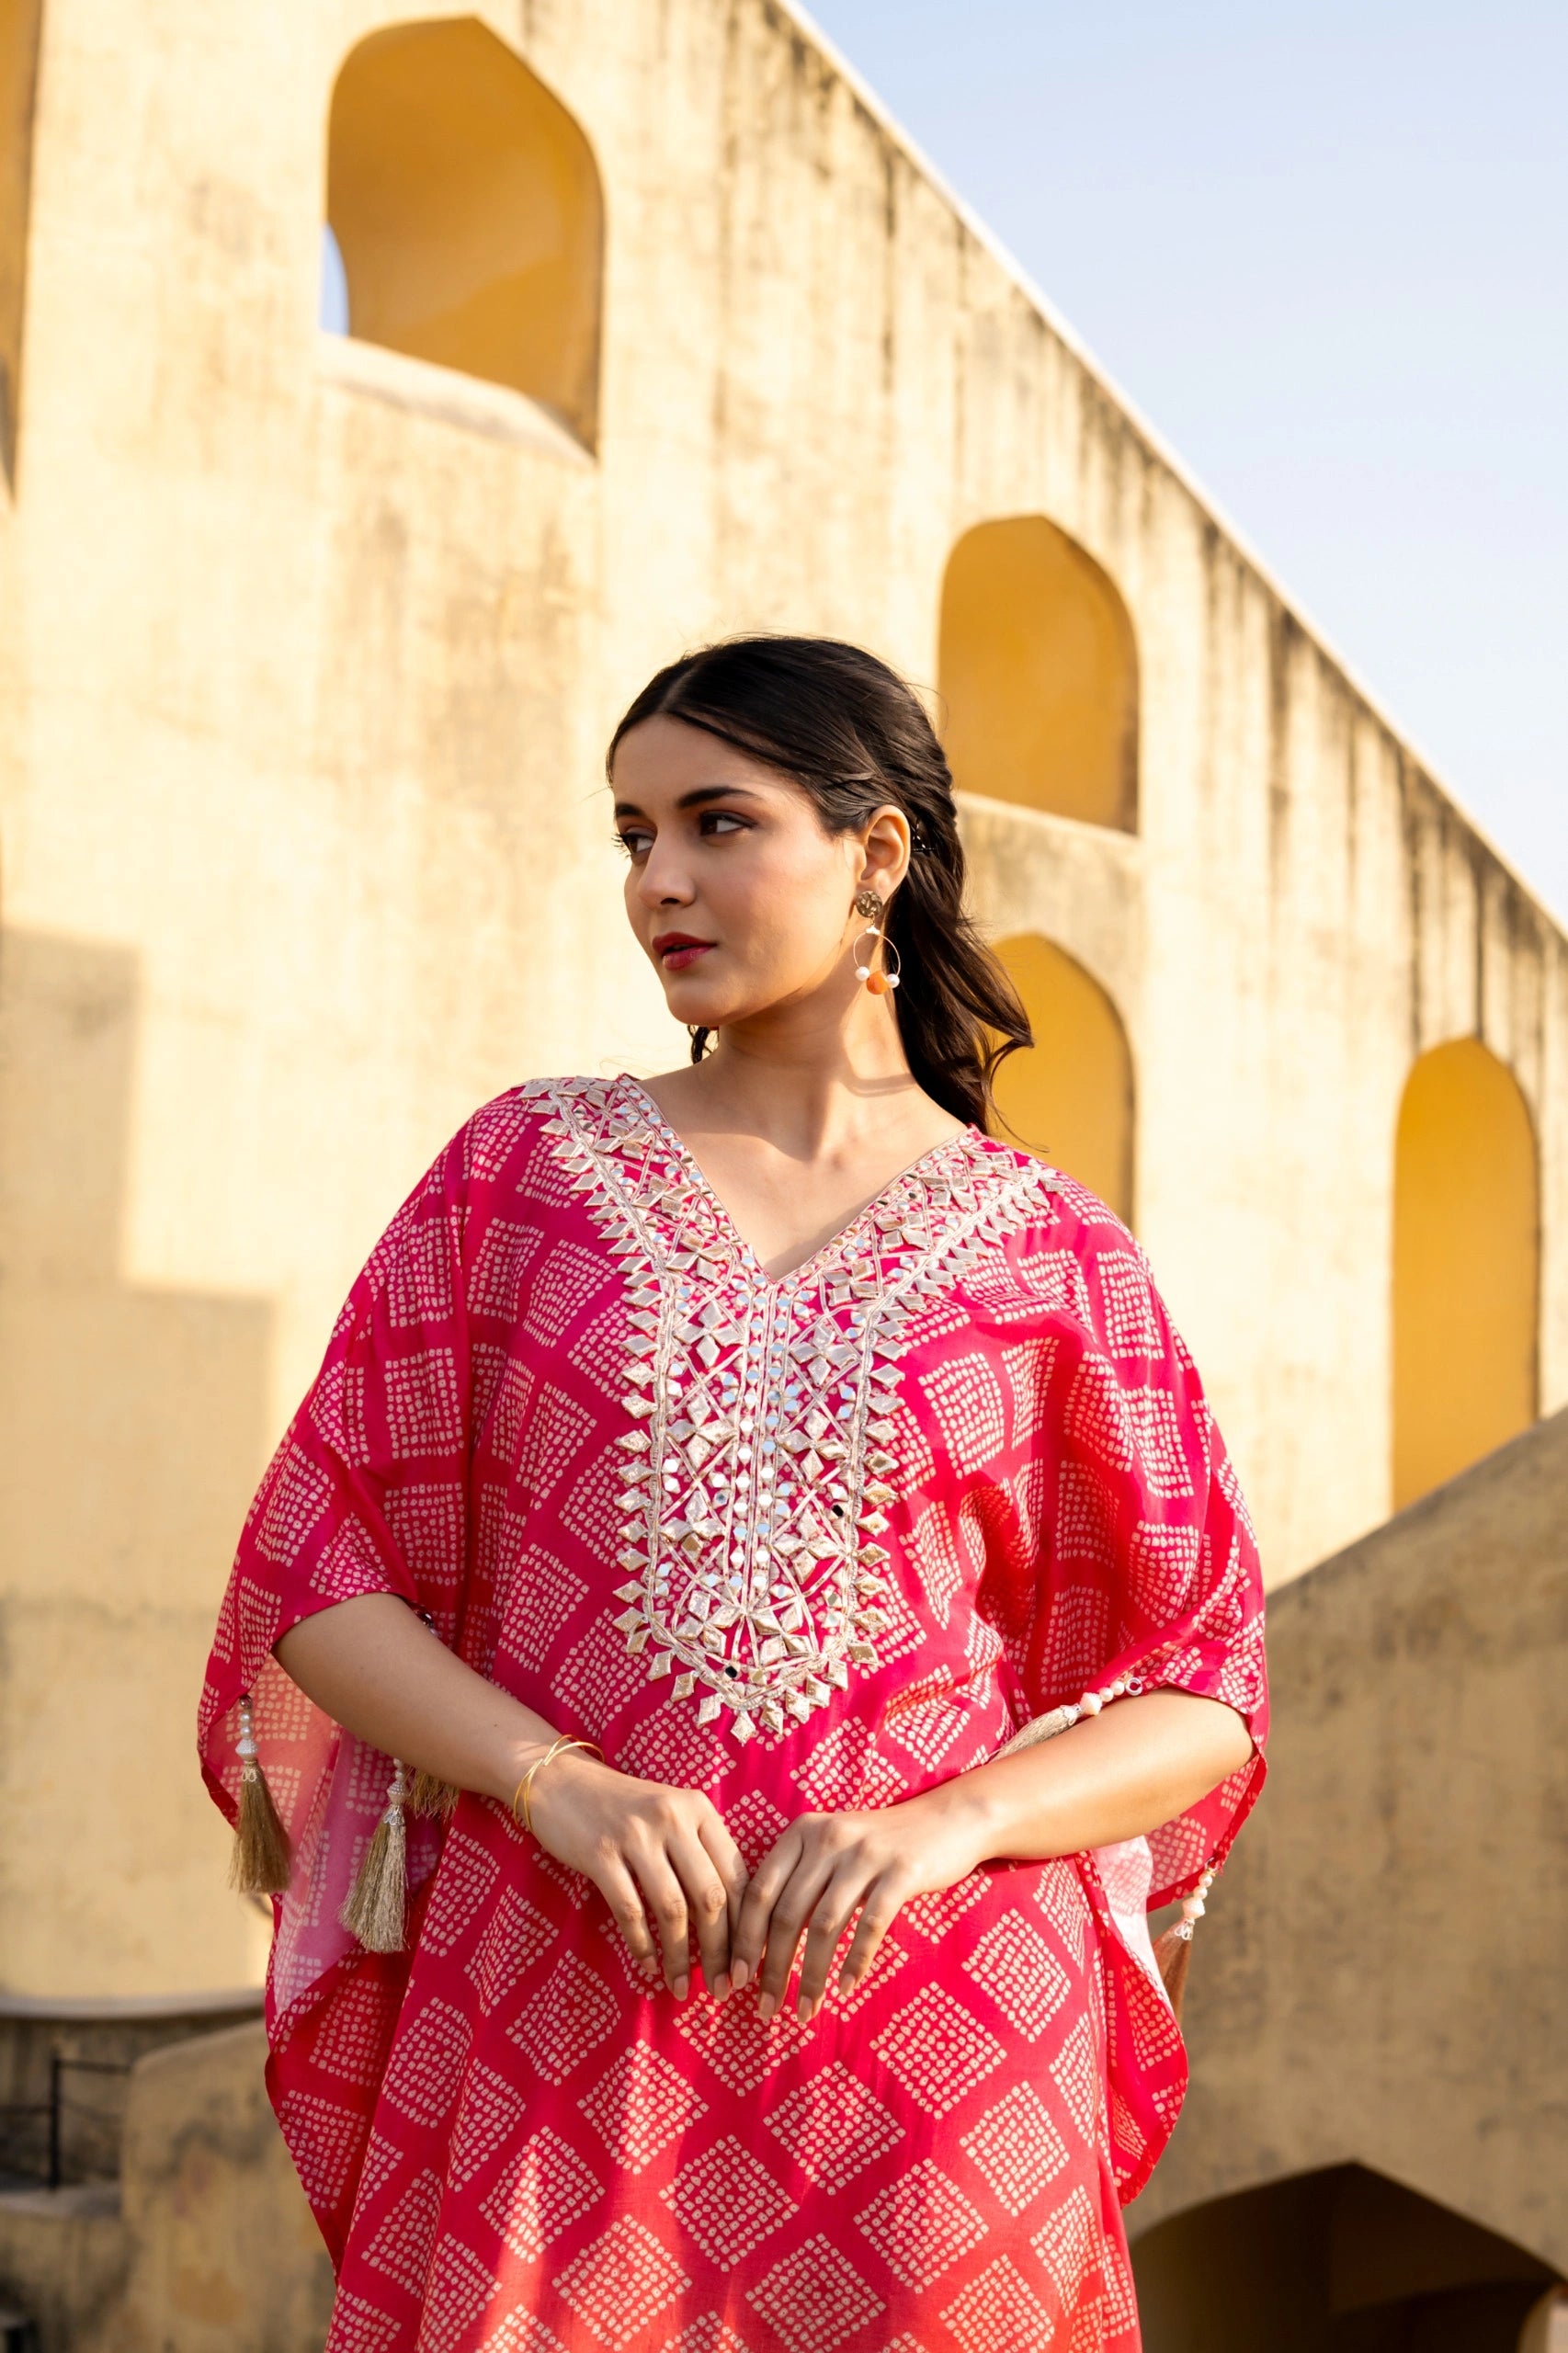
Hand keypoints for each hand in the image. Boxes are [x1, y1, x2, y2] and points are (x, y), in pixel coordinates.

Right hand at [523, 1748, 748, 2001]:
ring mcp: (636, 1834)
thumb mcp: (671, 1816)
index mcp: (699, 1809)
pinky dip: (642, 1945)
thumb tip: (733, 1923)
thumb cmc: (624, 1808)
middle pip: (710, 1896)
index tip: (747, 1964)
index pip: (736, 1876)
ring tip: (682, 1988)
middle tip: (722, 1988)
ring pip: (672, 1909)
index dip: (746, 1927)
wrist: (561, 1781)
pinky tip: (648, 1967)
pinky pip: (630, 1911)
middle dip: (721, 1951)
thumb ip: (701, 1853)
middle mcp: (673, 1818)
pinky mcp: (600, 1854)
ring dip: (681, 1957)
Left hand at [732, 1794, 983, 2024]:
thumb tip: (759, 1947)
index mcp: (802, 1832)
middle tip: (766, 2009)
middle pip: (787, 1913)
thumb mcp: (831, 1849)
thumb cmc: (879, 1845)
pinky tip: (846, 1987)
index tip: (737, 1979)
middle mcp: (828, 1837)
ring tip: (805, 2010)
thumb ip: (798, 1883)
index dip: (744, 1939)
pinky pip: (870, 1925)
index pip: (759, 1890)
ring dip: (811, 1975)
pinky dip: (855, 1961)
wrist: (945, 1820)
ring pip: (825, 1925)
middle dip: (773, 1968)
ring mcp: (866, 1853)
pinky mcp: (902, 1871)